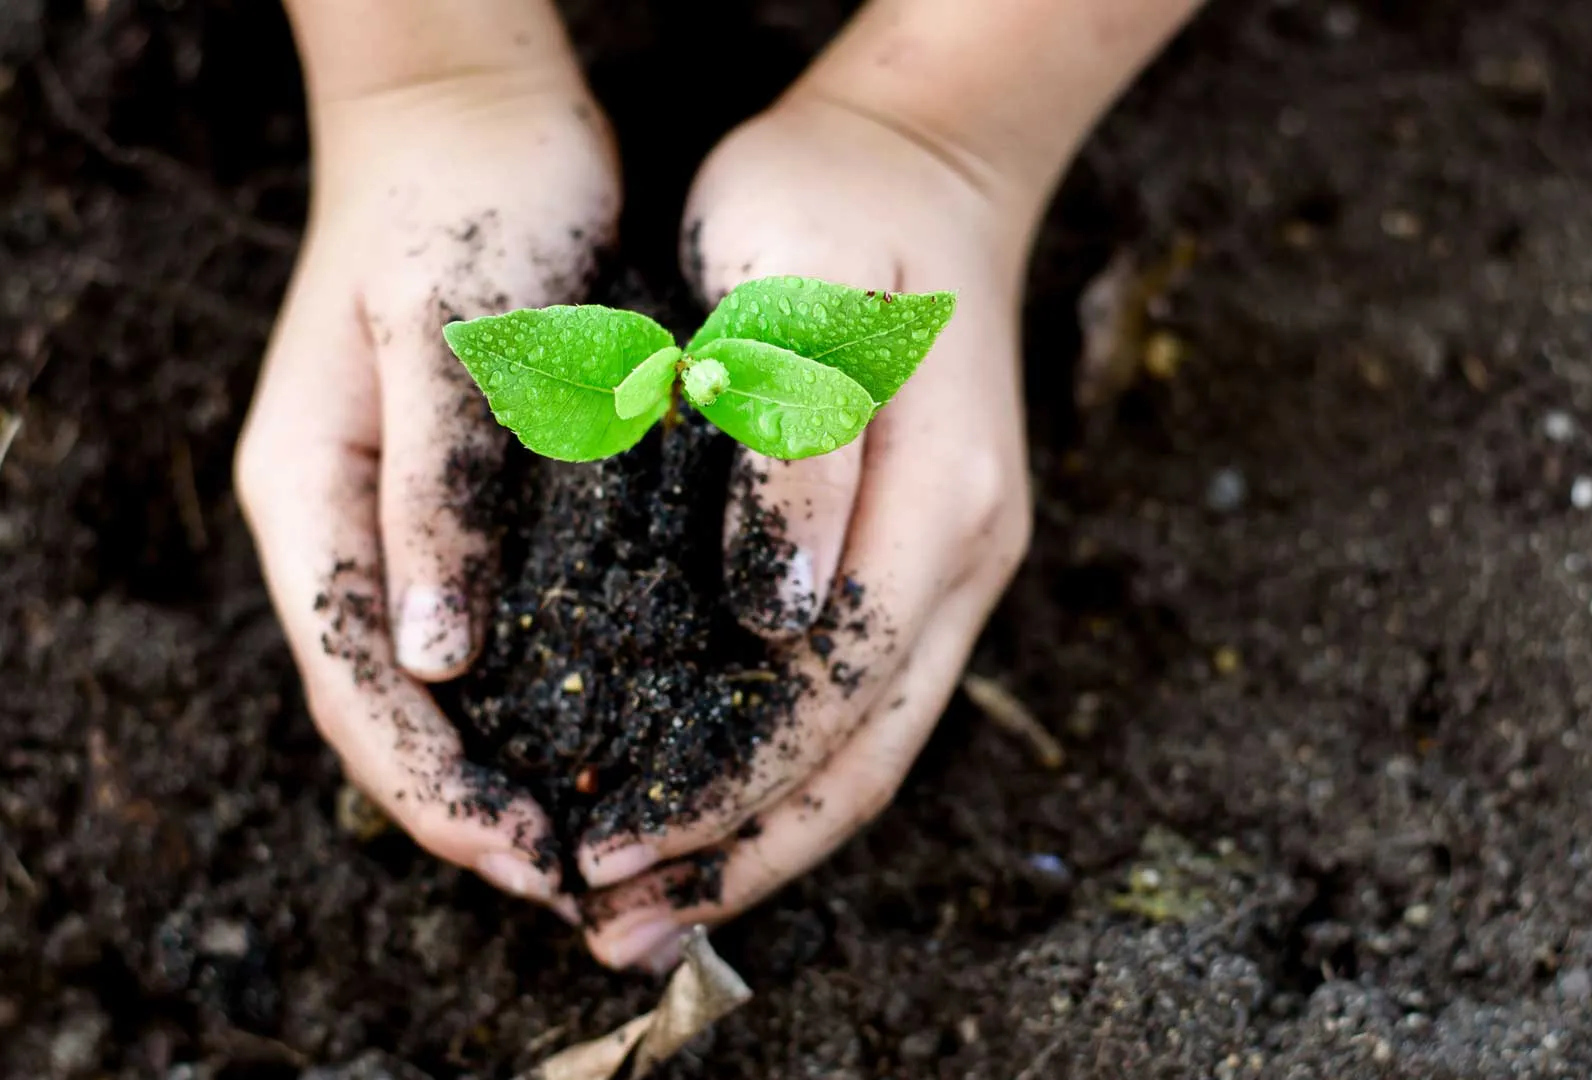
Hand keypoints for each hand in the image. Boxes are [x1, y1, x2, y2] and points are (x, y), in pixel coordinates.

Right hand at [235, 71, 617, 913]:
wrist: (477, 112)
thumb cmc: (466, 207)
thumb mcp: (453, 347)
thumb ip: (441, 496)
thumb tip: (431, 659)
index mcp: (311, 500)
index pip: (357, 690)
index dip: (436, 792)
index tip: (532, 857)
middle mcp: (344, 524)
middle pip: (386, 709)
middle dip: (468, 806)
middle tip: (576, 879)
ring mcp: (398, 511)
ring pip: (432, 680)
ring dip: (499, 765)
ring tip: (593, 832)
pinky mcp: (462, 493)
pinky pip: (483, 625)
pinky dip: (533, 690)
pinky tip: (606, 724)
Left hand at [577, 94, 1035, 968]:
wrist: (924, 157)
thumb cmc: (831, 205)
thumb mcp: (792, 297)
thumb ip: (793, 461)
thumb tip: (775, 622)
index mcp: (938, 504)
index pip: (829, 696)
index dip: (722, 790)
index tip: (609, 847)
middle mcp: (965, 555)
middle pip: (865, 756)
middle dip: (745, 854)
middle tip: (618, 925)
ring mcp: (959, 558)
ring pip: (874, 742)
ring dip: (772, 834)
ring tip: (663, 902)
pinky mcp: (929, 549)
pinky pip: (866, 693)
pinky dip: (793, 765)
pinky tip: (722, 796)